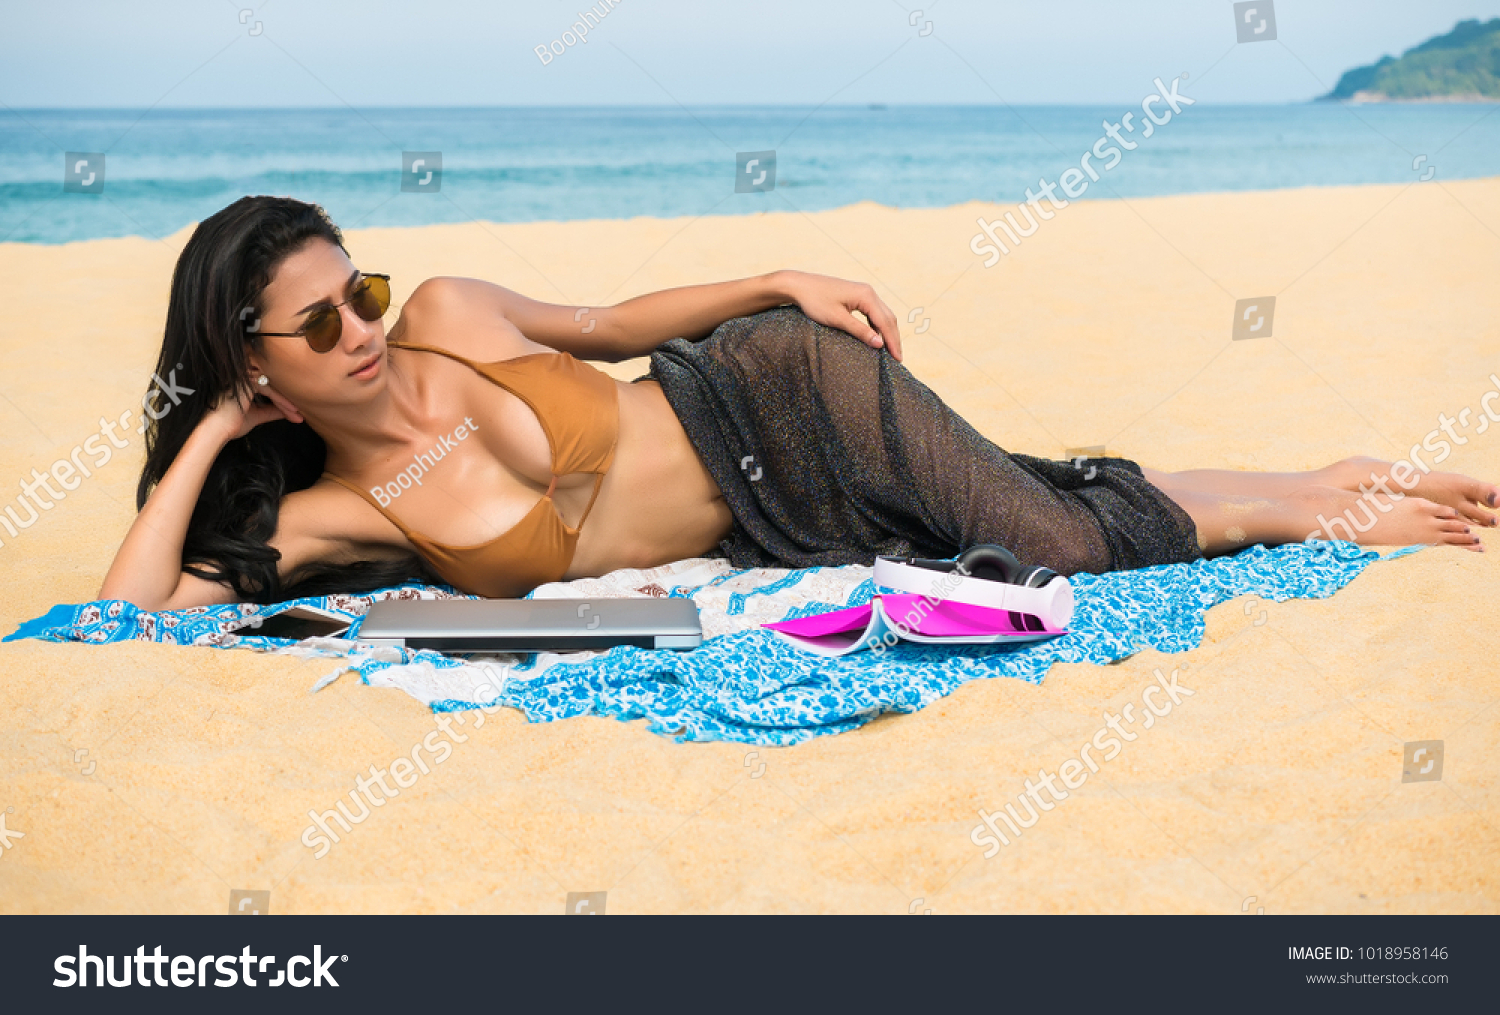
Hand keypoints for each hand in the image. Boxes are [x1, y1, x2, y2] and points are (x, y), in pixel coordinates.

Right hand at [204, 379, 304, 442]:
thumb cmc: (230, 424)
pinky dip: (281, 400)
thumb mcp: (256, 416)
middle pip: (272, 385)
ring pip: (272, 386)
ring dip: (287, 401)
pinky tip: (290, 410)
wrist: (215, 430)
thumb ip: (271, 411)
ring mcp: (243, 377)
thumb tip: (287, 412)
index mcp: (243, 383)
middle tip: (302, 413)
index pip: (269, 387)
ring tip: (298, 414)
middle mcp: (243, 377)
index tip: (296, 414)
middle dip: (288, 401)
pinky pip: (269, 388)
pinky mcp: (245, 381)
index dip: (283, 401)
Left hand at [779, 270, 902, 361]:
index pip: (885, 322)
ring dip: (888, 332)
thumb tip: (880, 344)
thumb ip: (860, 331)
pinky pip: (874, 312)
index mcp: (866, 296)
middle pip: (888, 318)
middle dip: (894, 338)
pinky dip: (878, 326)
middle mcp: (869, 292)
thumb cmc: (815, 301)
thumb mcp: (838, 319)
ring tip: (890, 351)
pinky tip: (877, 338)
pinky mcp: (857, 295)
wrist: (799, 285)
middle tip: (898, 359)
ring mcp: (864, 292)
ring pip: (883, 314)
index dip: (892, 342)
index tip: (898, 359)